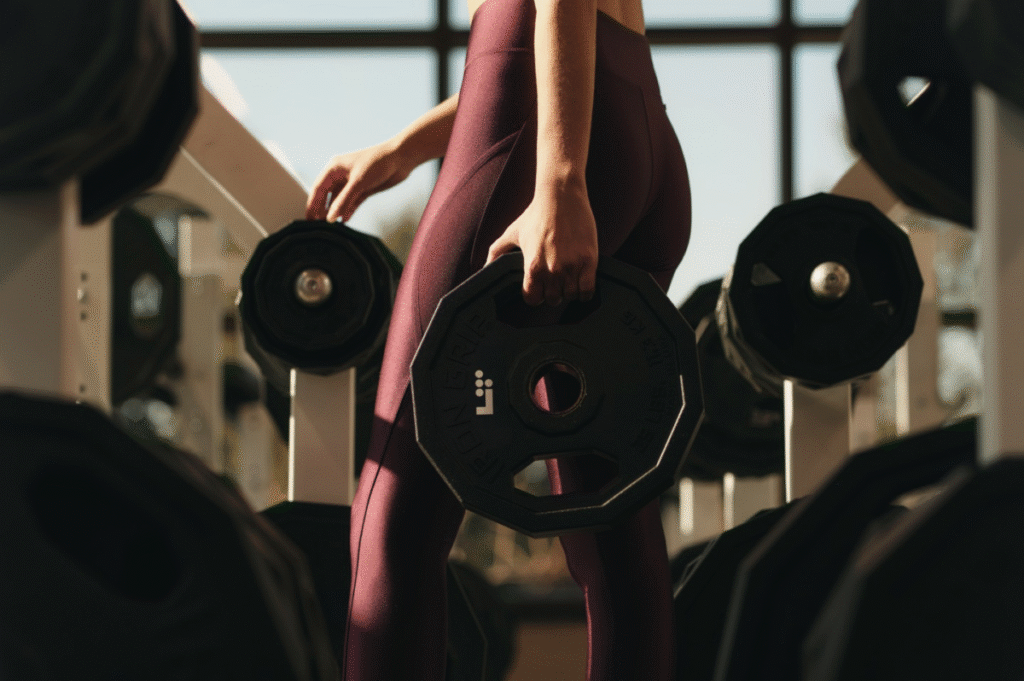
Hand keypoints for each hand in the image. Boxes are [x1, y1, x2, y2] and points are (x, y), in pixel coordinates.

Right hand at [306, 140, 412, 221]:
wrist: (401, 158)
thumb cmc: (378, 162)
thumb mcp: (358, 183)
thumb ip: (343, 201)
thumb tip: (329, 218)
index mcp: (334, 168)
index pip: (318, 188)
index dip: (312, 204)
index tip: (308, 218)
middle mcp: (341, 175)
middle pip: (327, 195)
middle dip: (322, 209)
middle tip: (317, 225)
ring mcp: (353, 182)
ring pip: (339, 200)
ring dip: (335, 211)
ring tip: (331, 226)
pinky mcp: (364, 189)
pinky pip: (352, 202)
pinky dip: (348, 210)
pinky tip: (345, 220)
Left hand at [486, 181, 597, 305]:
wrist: (561, 195)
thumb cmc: (536, 213)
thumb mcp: (512, 233)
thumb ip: (496, 252)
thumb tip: (484, 268)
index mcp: (532, 266)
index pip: (532, 299)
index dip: (535, 295)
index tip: (539, 288)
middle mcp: (551, 270)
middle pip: (553, 300)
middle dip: (553, 292)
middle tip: (556, 281)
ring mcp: (571, 266)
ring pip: (571, 296)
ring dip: (569, 290)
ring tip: (569, 279)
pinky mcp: (589, 260)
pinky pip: (588, 290)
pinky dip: (585, 291)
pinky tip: (582, 281)